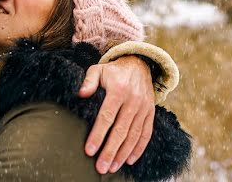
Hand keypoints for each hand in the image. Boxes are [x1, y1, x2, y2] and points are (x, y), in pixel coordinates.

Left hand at [78, 55, 155, 173]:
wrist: (139, 64)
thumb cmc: (113, 71)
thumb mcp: (99, 69)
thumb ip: (89, 81)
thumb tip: (81, 94)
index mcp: (118, 90)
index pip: (107, 116)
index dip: (98, 135)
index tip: (90, 150)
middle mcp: (133, 100)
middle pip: (121, 130)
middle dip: (110, 151)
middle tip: (101, 167)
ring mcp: (144, 107)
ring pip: (134, 135)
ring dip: (123, 153)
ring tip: (112, 167)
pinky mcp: (150, 112)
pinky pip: (146, 133)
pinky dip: (139, 148)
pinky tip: (129, 160)